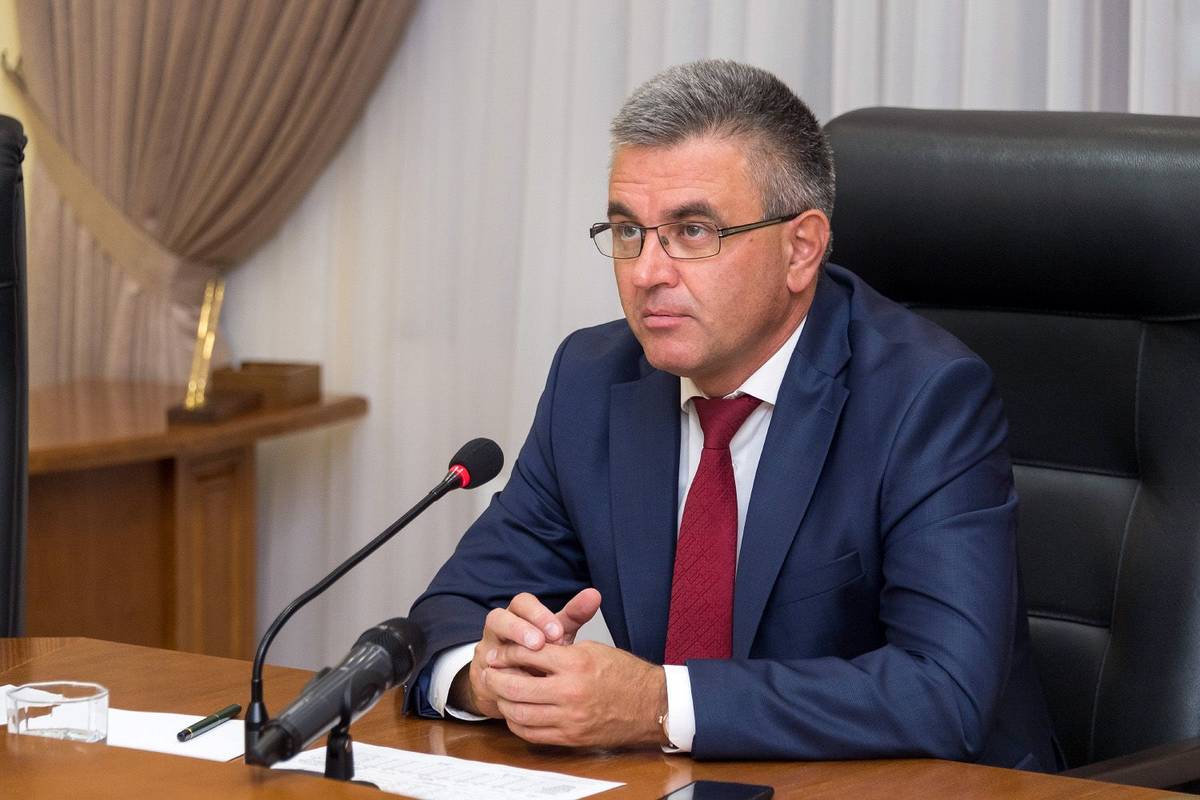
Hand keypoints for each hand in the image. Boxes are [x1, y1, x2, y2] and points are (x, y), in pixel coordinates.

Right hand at [450, 589, 602, 717]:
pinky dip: (504, 682)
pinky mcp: (482, 677)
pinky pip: (487, 678)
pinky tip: (521, 689)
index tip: (557, 631)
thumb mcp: (556, 632)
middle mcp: (498, 629)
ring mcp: (487, 651)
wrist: (516, 678)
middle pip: (497, 618)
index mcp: (517, 614)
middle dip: (519, 630)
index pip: (522, 603)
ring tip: (529, 668)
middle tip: (539, 643)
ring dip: (508, 656)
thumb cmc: (540, 650)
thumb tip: (594, 594)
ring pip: (487, 646)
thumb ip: (573, 615)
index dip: (538, 615)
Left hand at [482, 640, 666, 747]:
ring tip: (498, 691)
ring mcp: (570, 718)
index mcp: (576, 662)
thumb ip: (560, 650)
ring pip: (519, 713)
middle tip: (488, 670)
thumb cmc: (625, 674)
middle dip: (496, 677)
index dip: (507, 651)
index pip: (529, 653)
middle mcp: (570, 691)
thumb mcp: (593, 649)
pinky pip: (532, 734)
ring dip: (503, 701)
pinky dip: (517, 724)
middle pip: (516, 685)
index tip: (498, 650)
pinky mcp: (571, 737)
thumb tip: (528, 650)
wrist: (651, 705)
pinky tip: (515, 713)